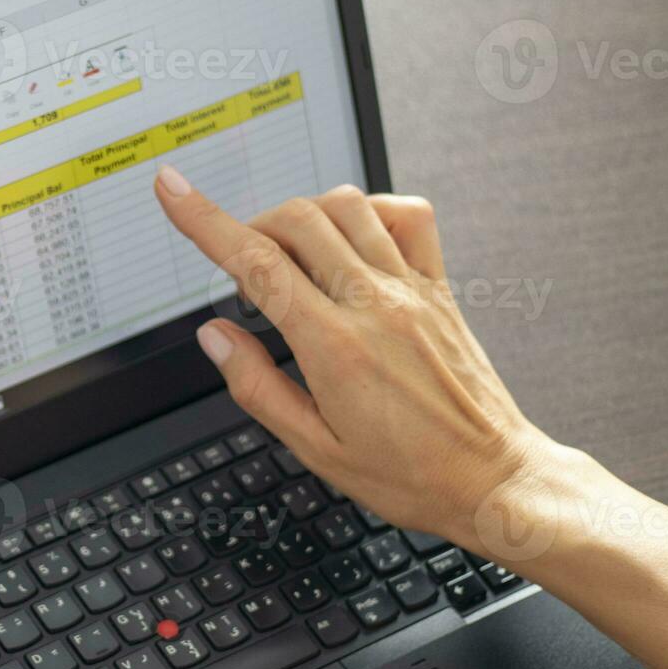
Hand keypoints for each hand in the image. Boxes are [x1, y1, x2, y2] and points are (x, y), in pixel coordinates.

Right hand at [153, 165, 553, 542]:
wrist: (494, 479)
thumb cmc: (410, 474)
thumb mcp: (316, 449)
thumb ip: (258, 386)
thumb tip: (216, 337)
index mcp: (334, 347)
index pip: (255, 264)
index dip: (204, 220)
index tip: (174, 189)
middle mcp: (374, 305)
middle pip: (295, 222)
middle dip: (251, 227)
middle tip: (241, 267)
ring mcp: (411, 290)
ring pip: (346, 206)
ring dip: (303, 214)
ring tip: (291, 253)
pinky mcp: (440, 288)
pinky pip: (408, 216)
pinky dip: (370, 209)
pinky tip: (352, 237)